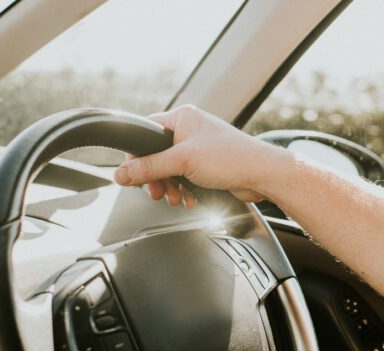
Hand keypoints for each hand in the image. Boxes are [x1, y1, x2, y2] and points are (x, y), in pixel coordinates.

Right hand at [113, 105, 290, 206]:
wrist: (261, 174)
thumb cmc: (230, 158)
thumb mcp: (182, 161)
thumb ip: (149, 168)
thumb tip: (121, 173)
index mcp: (182, 118)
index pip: (146, 133)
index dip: (137, 156)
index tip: (133, 174)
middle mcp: (190, 130)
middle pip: (157, 156)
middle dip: (156, 178)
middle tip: (156, 193)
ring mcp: (199, 148)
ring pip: (171, 170)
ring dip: (170, 188)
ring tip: (175, 199)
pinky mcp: (208, 165)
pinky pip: (186, 178)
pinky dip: (184, 190)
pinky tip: (188, 199)